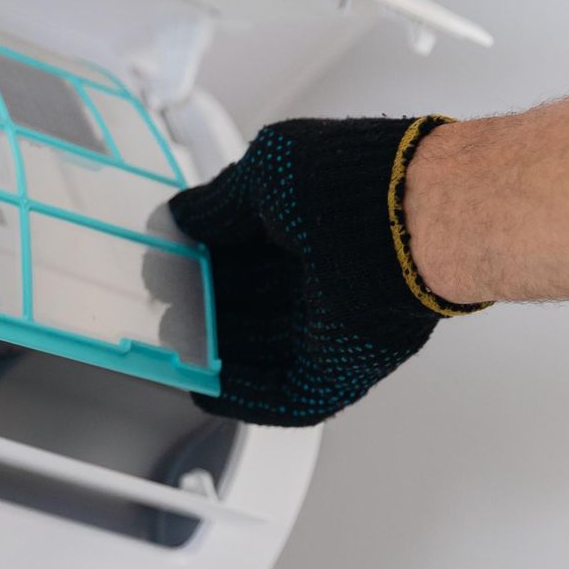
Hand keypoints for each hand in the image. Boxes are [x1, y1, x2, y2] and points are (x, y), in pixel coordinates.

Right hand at [169, 116, 488, 426]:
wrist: (405, 225)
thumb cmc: (346, 184)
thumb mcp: (263, 173)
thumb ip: (217, 202)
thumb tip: (184, 215)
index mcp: (311, 222)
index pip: (245, 248)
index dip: (203, 257)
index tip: (170, 263)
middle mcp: (323, 273)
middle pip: (249, 301)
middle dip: (204, 307)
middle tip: (163, 306)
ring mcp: (332, 323)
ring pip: (260, 350)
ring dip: (214, 352)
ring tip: (172, 347)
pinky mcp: (339, 368)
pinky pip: (284, 394)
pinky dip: (242, 396)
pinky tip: (204, 387)